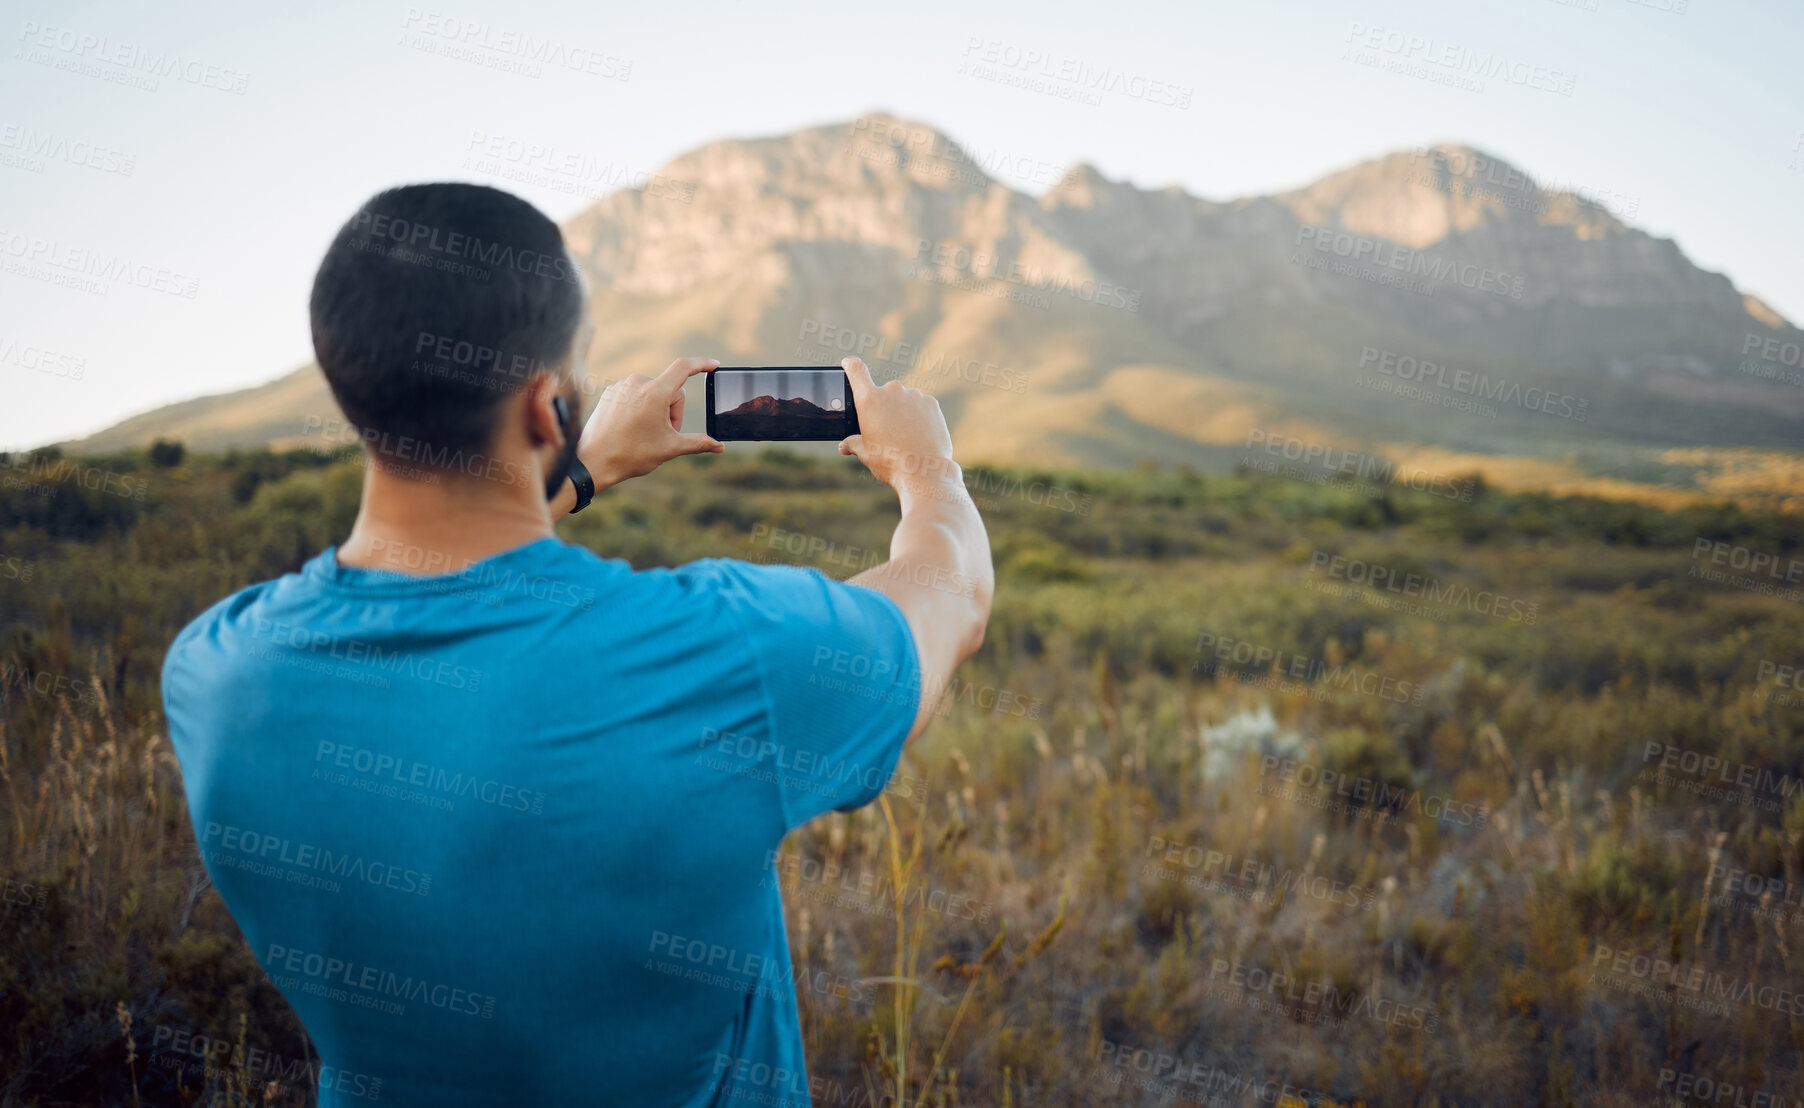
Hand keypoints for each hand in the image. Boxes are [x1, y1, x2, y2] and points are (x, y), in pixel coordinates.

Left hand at [579, 357, 724, 488]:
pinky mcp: (610, 392)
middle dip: (672, 411)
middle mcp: (637, 383)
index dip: (702, 364)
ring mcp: (621, 386)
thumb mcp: (670, 448)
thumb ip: (698, 443)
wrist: (592, 461)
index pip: (684, 368)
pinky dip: (640, 408)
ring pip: (652, 392)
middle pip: (669, 390)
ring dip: (656, 410)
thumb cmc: (631, 455)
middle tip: (663, 435)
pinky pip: (635, 394)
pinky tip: (631, 427)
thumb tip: (719, 447)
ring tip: (644, 433)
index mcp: (654, 393)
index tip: (714, 365)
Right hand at [835, 356, 959, 494]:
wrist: (924, 471)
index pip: (856, 370)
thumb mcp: (865, 454)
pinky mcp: (931, 403)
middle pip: (883, 393)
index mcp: (869, 400)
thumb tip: (845, 445)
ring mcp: (914, 395)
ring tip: (904, 437)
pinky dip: (919, 416)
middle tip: (886, 430)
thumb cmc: (890, 462)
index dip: (851, 365)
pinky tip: (919, 434)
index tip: (849, 363)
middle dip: (883, 408)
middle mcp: (891, 391)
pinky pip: (921, 405)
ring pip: (903, 400)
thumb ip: (853, 443)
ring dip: (902, 412)